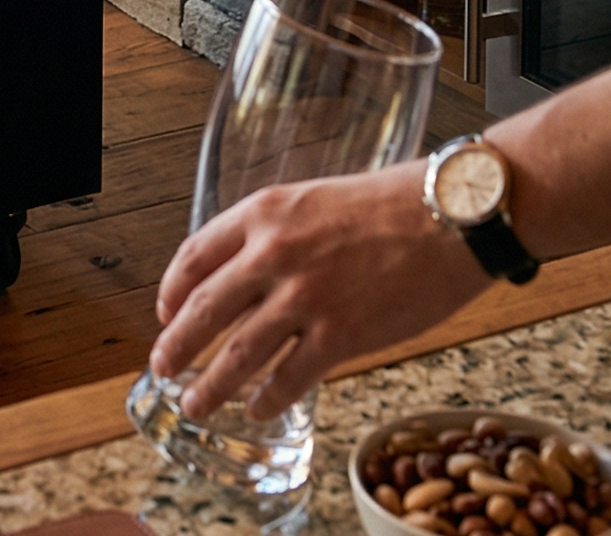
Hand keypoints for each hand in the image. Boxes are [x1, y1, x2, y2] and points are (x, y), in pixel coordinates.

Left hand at [148, 162, 490, 421]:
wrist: (448, 216)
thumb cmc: (387, 205)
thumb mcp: (309, 199)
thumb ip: (272, 232)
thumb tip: (241, 272)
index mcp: (262, 213)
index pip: (195, 254)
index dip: (172, 289)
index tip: (164, 312)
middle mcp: (273, 252)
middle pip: (205, 307)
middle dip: (176, 344)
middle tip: (162, 368)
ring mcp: (306, 295)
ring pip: (239, 351)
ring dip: (212, 385)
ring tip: (195, 404)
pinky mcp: (343, 333)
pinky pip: (290, 377)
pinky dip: (268, 399)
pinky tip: (259, 410)